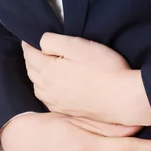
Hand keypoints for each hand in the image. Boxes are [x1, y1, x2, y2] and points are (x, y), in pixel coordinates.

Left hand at [22, 33, 150, 125]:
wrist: (122, 99)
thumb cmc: (103, 69)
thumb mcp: (77, 45)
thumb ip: (53, 41)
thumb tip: (40, 43)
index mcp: (48, 70)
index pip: (30, 55)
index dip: (28, 44)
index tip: (28, 39)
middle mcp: (48, 88)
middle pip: (31, 71)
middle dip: (31, 60)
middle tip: (34, 51)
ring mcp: (57, 102)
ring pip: (38, 87)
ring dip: (37, 76)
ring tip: (42, 68)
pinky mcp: (68, 111)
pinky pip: (48, 100)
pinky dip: (45, 91)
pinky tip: (53, 88)